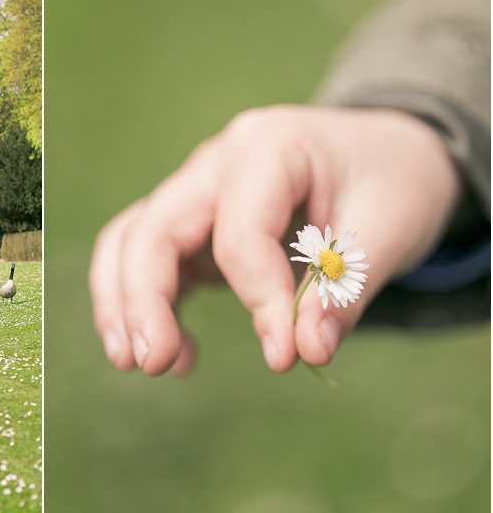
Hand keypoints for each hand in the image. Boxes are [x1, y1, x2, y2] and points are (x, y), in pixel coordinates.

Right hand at [89, 105, 459, 376]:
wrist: (383, 155)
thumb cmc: (391, 181)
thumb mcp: (391, 227)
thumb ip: (347, 288)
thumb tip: (306, 352)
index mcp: (268, 147)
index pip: (239, 231)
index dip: (257, 297)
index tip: (287, 356)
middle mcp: (215, 164)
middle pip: (153, 229)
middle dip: (143, 300)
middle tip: (154, 365)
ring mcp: (196, 193)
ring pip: (129, 240)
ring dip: (121, 303)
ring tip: (135, 364)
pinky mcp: (192, 226)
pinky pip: (144, 260)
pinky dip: (143, 306)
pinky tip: (180, 354)